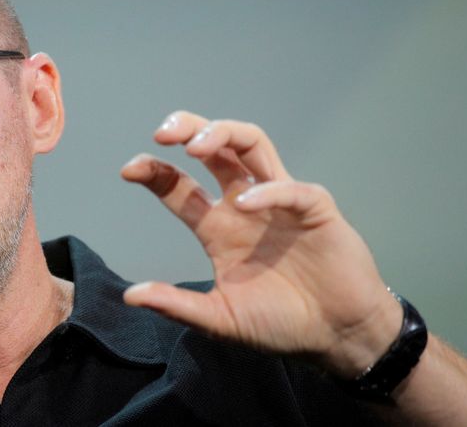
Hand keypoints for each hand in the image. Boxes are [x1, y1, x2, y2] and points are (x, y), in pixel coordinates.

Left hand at [121, 111, 402, 375]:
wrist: (337, 336)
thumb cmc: (281, 323)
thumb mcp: (220, 319)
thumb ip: (177, 305)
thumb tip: (130, 295)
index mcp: (218, 225)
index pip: (179, 186)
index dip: (154, 172)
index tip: (130, 170)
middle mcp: (245, 204)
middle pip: (216, 147)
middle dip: (188, 129)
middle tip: (162, 135)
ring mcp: (280, 202)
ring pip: (252, 145)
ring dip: (224, 135)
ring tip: (196, 147)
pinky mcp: (315, 210)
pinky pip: (291, 188)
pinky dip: (268, 191)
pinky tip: (245, 204)